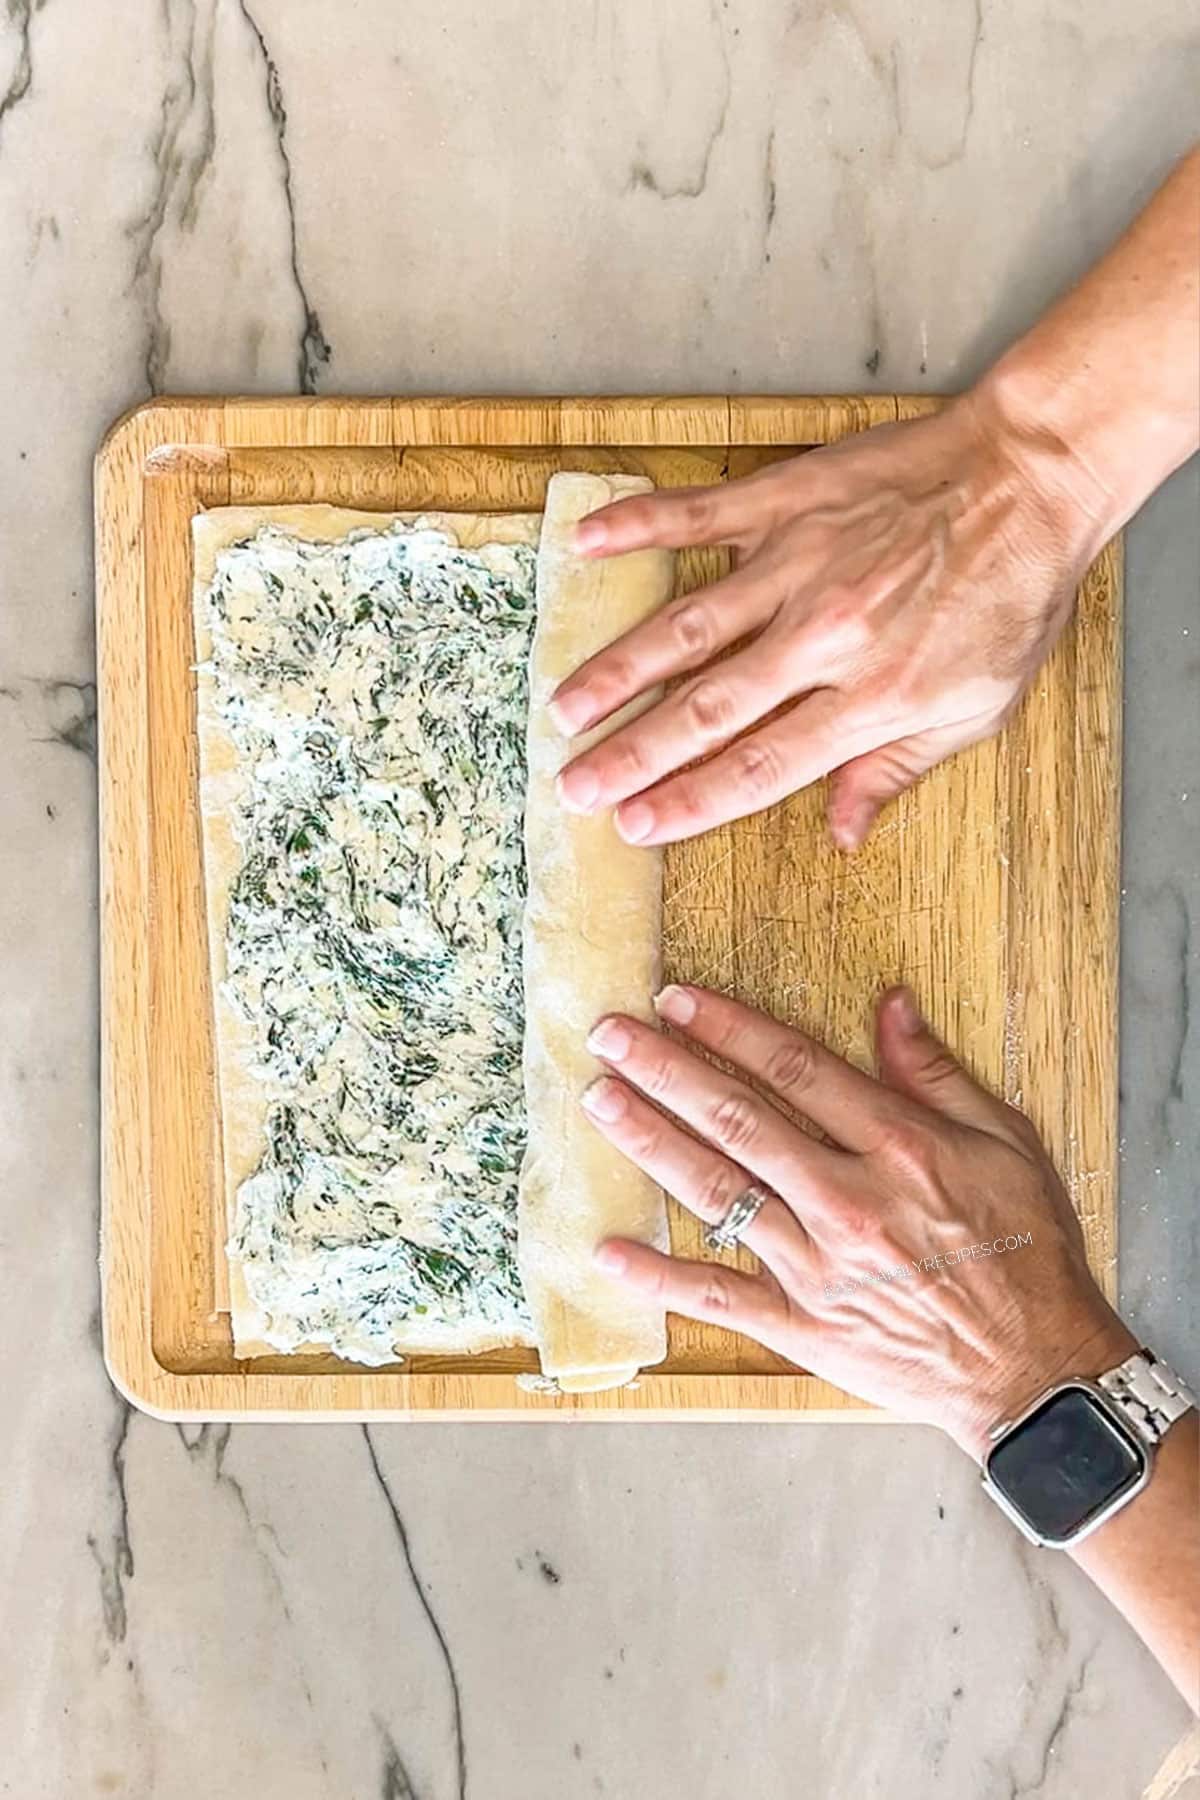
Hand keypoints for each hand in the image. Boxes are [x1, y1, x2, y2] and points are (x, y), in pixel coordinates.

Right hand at [552, 394, 1098, 848]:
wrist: (1033, 476)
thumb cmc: (1013, 593)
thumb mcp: (979, 707)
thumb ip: (898, 769)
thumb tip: (845, 833)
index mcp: (874, 697)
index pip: (762, 766)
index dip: (691, 802)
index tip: (636, 826)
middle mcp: (826, 637)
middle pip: (708, 710)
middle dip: (632, 756)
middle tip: (573, 787)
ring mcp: (800, 564)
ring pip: (688, 627)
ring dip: (618, 669)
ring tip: (563, 707)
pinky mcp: (789, 500)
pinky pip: (700, 516)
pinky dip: (640, 527)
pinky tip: (586, 544)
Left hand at [582, 983, 1133, 1456]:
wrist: (1037, 1369)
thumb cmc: (1029, 1252)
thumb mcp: (1006, 1143)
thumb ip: (937, 1074)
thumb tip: (891, 1006)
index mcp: (899, 1147)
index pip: (795, 1068)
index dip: (729, 1028)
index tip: (677, 1001)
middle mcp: (850, 1199)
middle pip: (739, 1119)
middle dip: (667, 1070)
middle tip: (610, 1035)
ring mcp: (820, 1267)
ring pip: (718, 1192)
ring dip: (652, 1143)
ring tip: (600, 1102)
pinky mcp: (805, 1326)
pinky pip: (720, 1298)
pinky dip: (662, 1278)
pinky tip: (610, 1251)